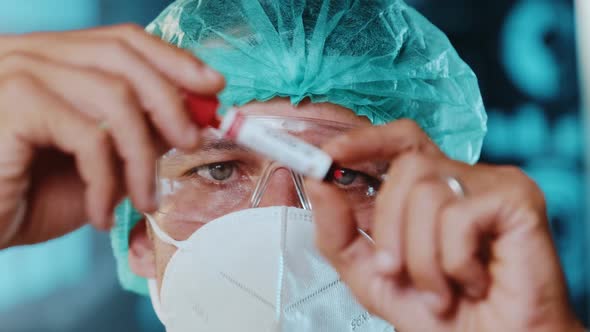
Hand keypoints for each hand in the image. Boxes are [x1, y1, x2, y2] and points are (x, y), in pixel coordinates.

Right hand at [0, 24, 224, 247]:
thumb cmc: (26, 197)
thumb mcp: (96, 162)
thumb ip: (134, 135)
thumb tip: (187, 119)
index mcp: (52, 58)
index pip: (122, 40)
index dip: (173, 60)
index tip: (212, 85)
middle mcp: (31, 53)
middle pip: (123, 57)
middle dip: (170, 102)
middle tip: (191, 142)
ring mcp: (17, 72)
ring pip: (114, 97)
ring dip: (141, 156)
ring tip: (145, 198)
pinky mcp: (11, 103)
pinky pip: (87, 136)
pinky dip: (106, 180)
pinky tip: (102, 211)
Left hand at [306, 120, 583, 331]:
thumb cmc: (442, 316)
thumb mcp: (371, 275)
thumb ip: (339, 231)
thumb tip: (319, 183)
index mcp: (428, 191)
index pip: (398, 142)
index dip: (364, 140)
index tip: (330, 154)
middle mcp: (461, 179)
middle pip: (406, 167)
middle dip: (389, 226)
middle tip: (394, 271)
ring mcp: (491, 185)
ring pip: (428, 193)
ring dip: (422, 257)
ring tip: (441, 289)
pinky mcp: (517, 199)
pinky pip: (460, 216)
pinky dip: (454, 262)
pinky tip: (473, 282)